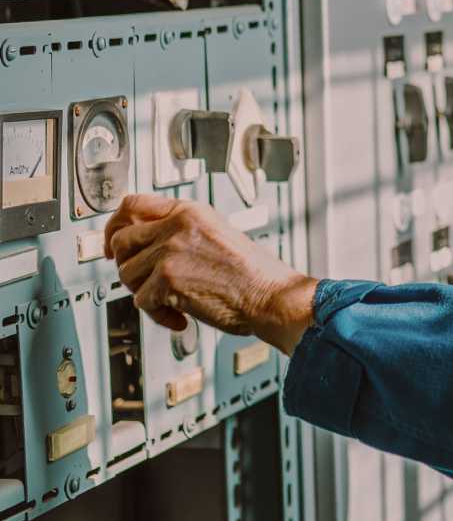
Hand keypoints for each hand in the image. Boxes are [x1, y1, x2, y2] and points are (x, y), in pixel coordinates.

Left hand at [104, 194, 316, 354]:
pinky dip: (160, 315)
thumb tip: (147, 244)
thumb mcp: (217, 235)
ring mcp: (170, 252)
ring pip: (127, 274)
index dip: (116, 224)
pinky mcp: (166, 280)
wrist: (271, 295)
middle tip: (141, 280)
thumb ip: (182, 232)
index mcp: (190, 212)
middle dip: (127, 264)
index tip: (114, 241)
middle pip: (121, 240)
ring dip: (145, 293)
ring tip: (170, 300)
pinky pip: (142, 302)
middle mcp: (176, 226)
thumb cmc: (253, 274)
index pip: (134, 204)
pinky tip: (181, 316)